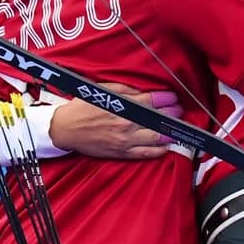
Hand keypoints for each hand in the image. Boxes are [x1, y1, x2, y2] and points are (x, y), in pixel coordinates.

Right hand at [49, 82, 182, 158]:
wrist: (65, 129)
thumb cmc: (82, 107)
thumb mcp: (103, 90)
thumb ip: (125, 89)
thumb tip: (144, 91)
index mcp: (123, 106)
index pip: (153, 101)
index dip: (167, 98)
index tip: (172, 97)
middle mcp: (127, 124)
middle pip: (159, 119)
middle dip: (172, 114)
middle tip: (178, 111)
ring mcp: (125, 140)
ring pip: (156, 138)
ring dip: (170, 133)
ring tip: (176, 129)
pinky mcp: (121, 152)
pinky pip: (145, 154)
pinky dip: (159, 151)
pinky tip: (166, 146)